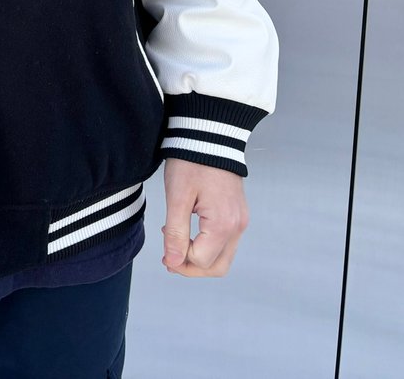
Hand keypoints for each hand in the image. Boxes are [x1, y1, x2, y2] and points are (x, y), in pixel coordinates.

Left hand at [161, 158, 248, 276]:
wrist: (209, 136)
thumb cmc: (191, 163)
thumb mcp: (177, 198)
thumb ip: (176, 233)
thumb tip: (173, 262)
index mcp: (223, 224)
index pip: (202, 262)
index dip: (179, 260)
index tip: (163, 247)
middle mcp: (237, 226)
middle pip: (217, 266)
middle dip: (191, 266)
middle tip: (168, 254)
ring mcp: (240, 221)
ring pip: (222, 256)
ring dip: (198, 256)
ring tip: (176, 240)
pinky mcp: (237, 214)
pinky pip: (225, 242)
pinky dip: (207, 244)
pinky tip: (188, 230)